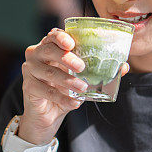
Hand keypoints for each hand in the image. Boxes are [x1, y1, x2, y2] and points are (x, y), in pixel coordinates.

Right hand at [19, 28, 129, 143]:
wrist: (46, 116)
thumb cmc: (64, 91)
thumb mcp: (81, 79)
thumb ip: (98, 71)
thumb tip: (123, 67)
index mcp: (49, 47)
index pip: (52, 36)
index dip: (61, 37)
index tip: (72, 43)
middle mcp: (36, 55)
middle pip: (48, 50)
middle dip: (66, 57)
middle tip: (81, 67)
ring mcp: (29, 71)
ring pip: (48, 72)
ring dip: (67, 80)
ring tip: (82, 88)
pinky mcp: (28, 87)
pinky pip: (45, 91)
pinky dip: (62, 98)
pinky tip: (74, 103)